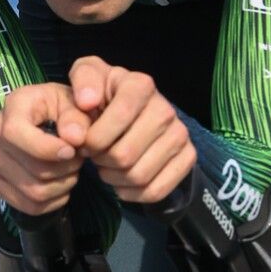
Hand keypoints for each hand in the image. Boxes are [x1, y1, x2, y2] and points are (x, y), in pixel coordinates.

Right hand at [0, 80, 86, 215]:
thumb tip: (75, 138)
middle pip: (33, 169)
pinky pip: (29, 206)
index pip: (15, 133)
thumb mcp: (76, 105)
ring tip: (70, 170)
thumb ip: (78, 118)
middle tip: (77, 159)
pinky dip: (53, 202)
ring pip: (34, 191)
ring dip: (62, 186)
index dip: (46, 149)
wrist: (51, 122)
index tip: (71, 151)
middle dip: (65, 169)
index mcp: (14, 105)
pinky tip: (61, 186)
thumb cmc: (63, 112)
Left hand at [66, 56, 195, 206]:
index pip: (121, 115)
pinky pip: (157, 191)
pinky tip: (121, 183)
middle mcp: (166, 109)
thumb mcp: (88, 77)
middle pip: (125, 154)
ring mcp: (180, 135)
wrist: (135, 113)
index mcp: (141, 85)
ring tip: (106, 167)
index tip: (85, 141)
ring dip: (114, 179)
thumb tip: (87, 102)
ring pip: (139, 176)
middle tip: (95, 155)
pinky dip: (133, 194)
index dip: (96, 137)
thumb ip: (82, 82)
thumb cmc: (105, 97)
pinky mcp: (187, 157)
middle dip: (101, 161)